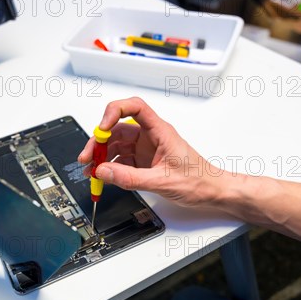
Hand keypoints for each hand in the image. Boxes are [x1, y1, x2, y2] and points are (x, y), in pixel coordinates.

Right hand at [78, 97, 227, 206]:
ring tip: (91, 170)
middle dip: (99, 141)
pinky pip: (121, 158)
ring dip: (101, 155)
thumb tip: (103, 172)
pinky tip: (103, 175)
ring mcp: (146, 148)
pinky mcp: (144, 161)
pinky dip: (109, 166)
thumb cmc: (199, 181)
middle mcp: (150, 136)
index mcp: (159, 131)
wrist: (213, 192)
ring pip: (117, 144)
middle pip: (117, 128)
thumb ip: (130, 178)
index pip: (134, 107)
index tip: (101, 129)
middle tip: (87, 158)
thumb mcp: (162, 182)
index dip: (113, 112)